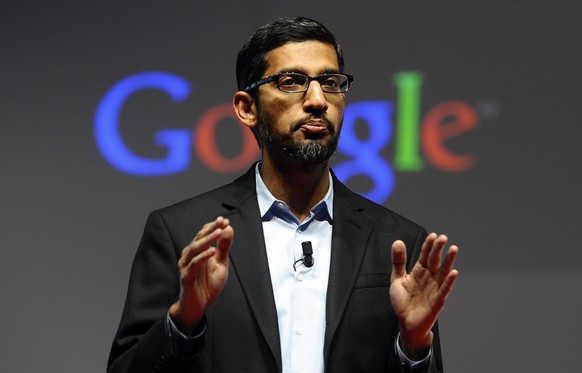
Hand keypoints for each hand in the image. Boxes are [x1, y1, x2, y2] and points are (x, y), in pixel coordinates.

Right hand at [169, 216, 233, 333]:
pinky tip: (212, 251)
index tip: (225, 220)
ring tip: (219, 232)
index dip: (213, 226)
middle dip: (211, 229)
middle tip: (221, 221)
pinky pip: (193, 265)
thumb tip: (228, 229)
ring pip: (195, 249)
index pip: (204, 234)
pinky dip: (202, 257)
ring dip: (207, 239)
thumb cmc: (207, 285)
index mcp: (197, 251)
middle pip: (199, 239)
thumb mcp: (221, 264)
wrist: (197, 306)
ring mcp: (186, 266)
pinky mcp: (186, 277)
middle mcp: (189, 256)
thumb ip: (223, 247)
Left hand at [389, 233, 458, 358]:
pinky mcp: (437, 301)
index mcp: (419, 272)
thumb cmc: (403, 302)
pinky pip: (444, 290)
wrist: (406, 323)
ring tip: (453, 249)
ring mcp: (434, 289)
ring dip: (448, 261)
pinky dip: (449, 282)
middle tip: (443, 238)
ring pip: (443, 272)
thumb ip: (398, 262)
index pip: (425, 256)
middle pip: (435, 261)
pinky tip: (454, 273)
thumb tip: (397, 242)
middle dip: (439, 249)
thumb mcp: (397, 279)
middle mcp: (429, 278)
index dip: (428, 246)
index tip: (433, 235)